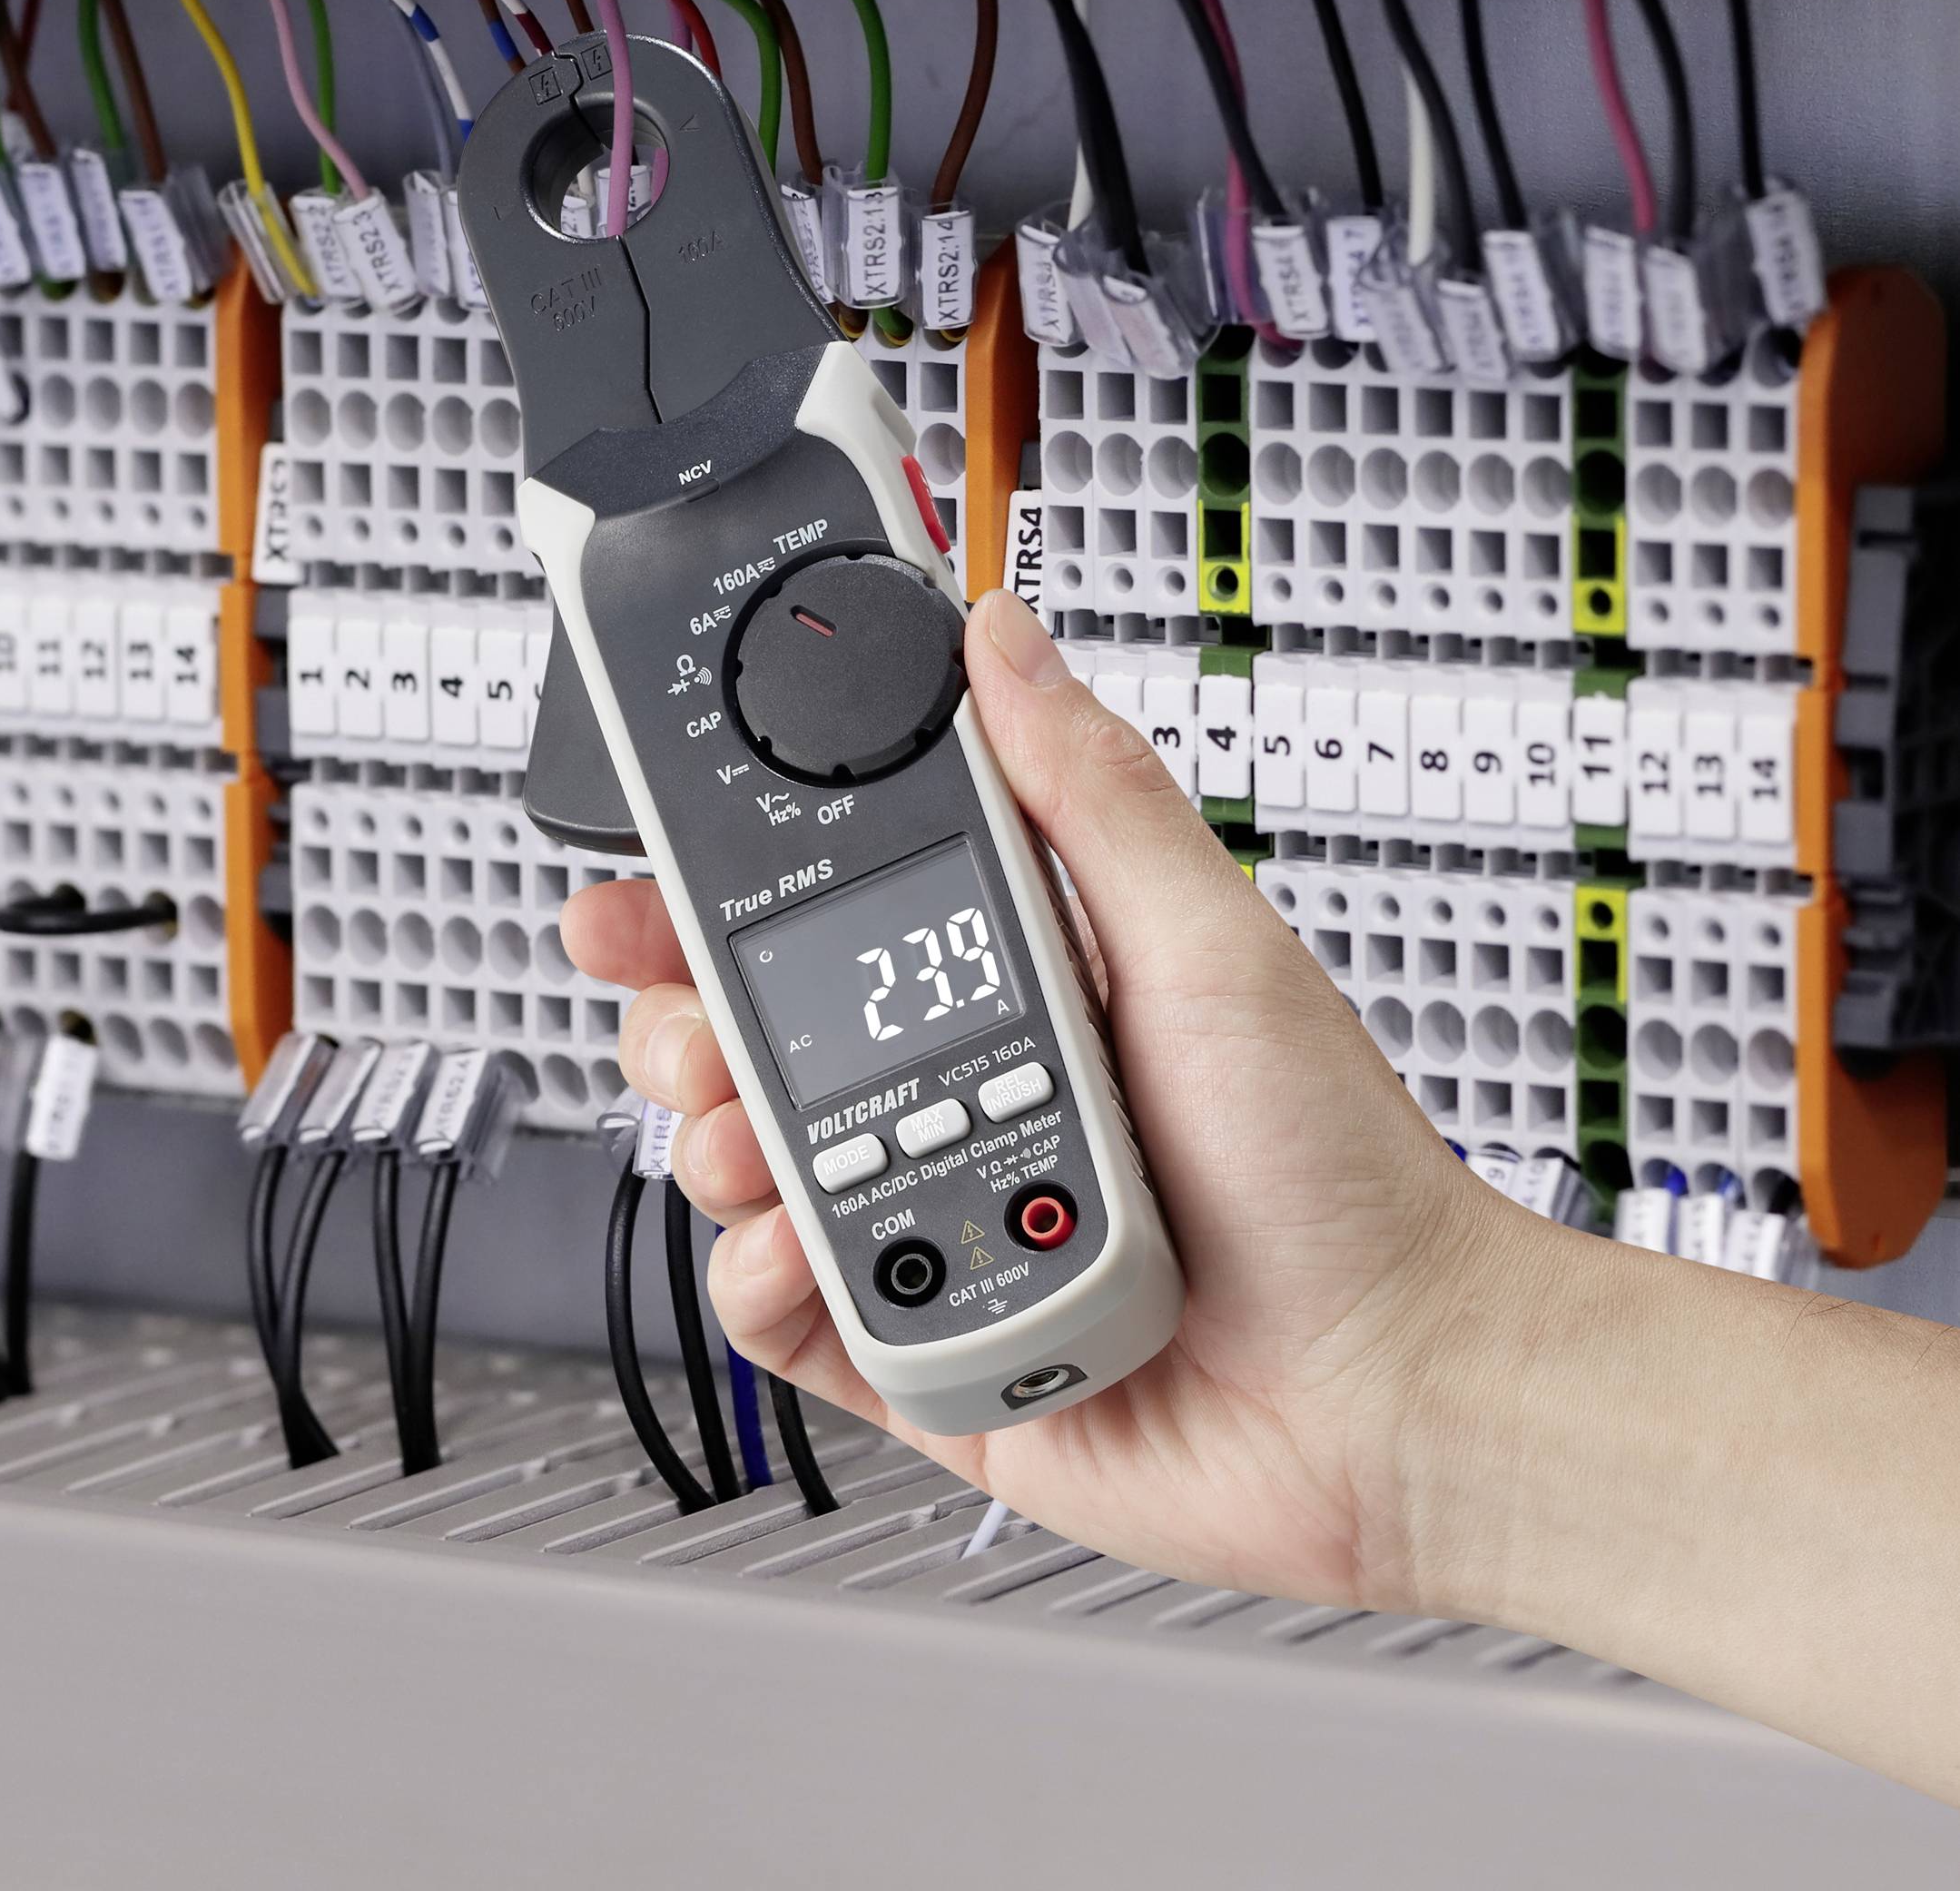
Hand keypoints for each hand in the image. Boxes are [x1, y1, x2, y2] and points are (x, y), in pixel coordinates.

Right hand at [565, 587, 1518, 1606]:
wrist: (1385, 1395)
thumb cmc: (1334, 1174)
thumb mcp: (1209, 945)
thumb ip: (1092, 793)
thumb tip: (1005, 638)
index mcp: (1019, 985)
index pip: (832, 910)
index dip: (720, 892)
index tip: (648, 879)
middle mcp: (963, 1092)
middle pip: (758, 1035)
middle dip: (688, 1020)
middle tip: (691, 1026)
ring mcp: (935, 1216)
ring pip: (750, 1167)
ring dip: (715, 1146)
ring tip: (754, 1149)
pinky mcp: (924, 1344)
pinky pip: (787, 1315)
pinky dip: (758, 1287)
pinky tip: (799, 1261)